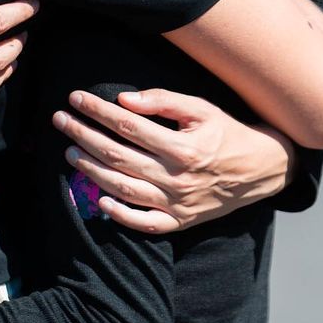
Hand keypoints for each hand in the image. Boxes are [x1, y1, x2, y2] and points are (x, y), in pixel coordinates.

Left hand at [53, 88, 294, 233]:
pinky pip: (145, 223)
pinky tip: (99, 200)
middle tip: (60, 120)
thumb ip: (163, 102)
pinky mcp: (180, 222)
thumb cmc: (226, 133)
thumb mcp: (201, 109)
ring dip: (92, 170)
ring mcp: (177, 204)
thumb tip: (123, 100)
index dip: (97, 111)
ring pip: (124, 188)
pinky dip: (120, 214)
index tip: (76, 98)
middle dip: (84, 135)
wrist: (262, 170)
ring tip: (71, 152)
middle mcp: (177, 178)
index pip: (127, 126)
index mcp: (182, 148)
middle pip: (118, 156)